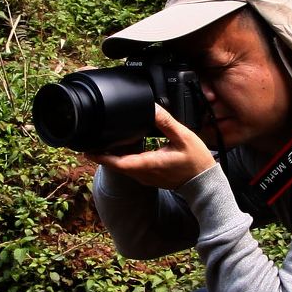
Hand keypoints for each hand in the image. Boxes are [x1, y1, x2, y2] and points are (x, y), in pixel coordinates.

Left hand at [97, 105, 214, 189]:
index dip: (99, 156)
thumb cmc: (196, 162)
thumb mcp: (182, 137)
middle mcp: (142, 174)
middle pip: (115, 164)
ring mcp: (145, 178)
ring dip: (112, 156)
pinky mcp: (150, 177)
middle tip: (91, 141)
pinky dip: (124, 158)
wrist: (204, 184)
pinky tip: (125, 147)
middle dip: (102, 153)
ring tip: (104, 141)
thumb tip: (152, 108)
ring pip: (122, 166)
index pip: (116, 162)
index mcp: (146, 164)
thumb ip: (165, 122)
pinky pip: (131, 168)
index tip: (87, 149)